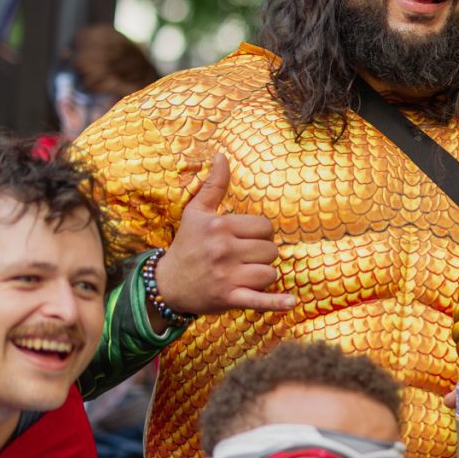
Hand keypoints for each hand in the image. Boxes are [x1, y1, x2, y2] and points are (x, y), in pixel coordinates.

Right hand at [152, 153, 295, 316]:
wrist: (167, 283)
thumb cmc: (187, 245)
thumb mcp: (196, 212)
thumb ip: (214, 185)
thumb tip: (221, 155)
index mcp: (219, 226)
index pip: (265, 227)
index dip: (260, 234)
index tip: (245, 240)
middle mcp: (224, 249)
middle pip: (271, 250)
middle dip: (262, 255)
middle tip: (243, 258)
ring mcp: (227, 275)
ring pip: (270, 273)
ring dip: (263, 275)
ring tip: (245, 274)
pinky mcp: (228, 297)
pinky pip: (259, 300)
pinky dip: (275, 302)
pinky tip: (291, 302)